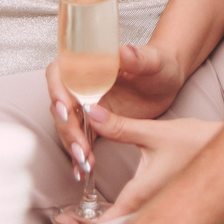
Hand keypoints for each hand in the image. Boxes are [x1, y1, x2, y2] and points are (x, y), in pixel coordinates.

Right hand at [47, 43, 186, 171]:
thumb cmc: (160, 64)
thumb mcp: (153, 61)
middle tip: (81, 148)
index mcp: (88, 64)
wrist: (167, 80)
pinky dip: (80, 156)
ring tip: (85, 164)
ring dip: (73, 145)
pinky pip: (82, 139)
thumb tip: (124, 51)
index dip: (56, 91)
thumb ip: (138, 57)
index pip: (59, 73)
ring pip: (68, 126)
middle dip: (68, 129)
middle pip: (60, 106)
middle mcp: (82, 84)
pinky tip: (83, 172)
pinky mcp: (95, 123)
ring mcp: (87, 105)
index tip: (65, 110)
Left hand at [48, 108, 219, 223]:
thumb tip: (93, 113)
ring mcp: (155, 208)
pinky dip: (109, 217)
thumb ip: (121, 126)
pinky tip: (99, 211)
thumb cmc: (200, 145)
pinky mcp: (161, 202)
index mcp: (142, 197)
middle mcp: (147, 209)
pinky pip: (129, 217)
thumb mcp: (156, 132)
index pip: (102, 223)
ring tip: (70, 221)